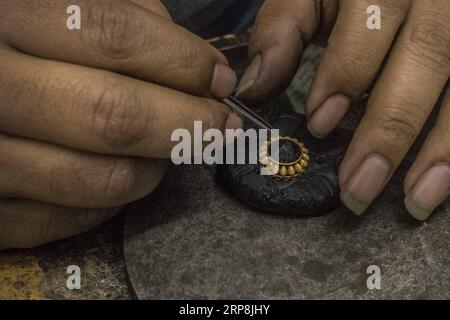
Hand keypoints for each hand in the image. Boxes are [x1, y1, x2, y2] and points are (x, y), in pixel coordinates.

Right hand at [0, 0, 239, 248]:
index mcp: (9, 17)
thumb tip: (197, 64)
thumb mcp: (58, 3)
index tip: (220, 80)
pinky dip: (115, 202)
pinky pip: (70, 219)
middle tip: (221, 126)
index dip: (184, 61)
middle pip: (114, 117)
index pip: (115, 37)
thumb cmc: (18, 39)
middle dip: (189, 124)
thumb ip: (125, 18)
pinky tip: (126, 173)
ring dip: (156, 168)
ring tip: (168, 150)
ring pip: (102, 180)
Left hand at [238, 0, 448, 219]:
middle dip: (390, 129)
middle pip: (425, 58)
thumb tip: (252, 88)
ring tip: (416, 198)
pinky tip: (442, 178)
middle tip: (358, 187)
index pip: (370, 26)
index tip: (321, 123)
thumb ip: (284, 30)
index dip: (347, 75)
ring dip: (442, 148)